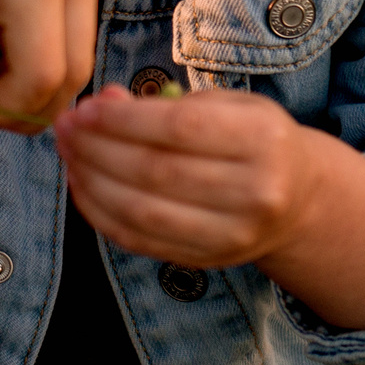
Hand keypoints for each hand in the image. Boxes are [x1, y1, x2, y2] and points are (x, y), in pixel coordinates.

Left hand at [56, 85, 364, 328]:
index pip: (180, 128)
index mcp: (264, 139)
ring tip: (67, 154)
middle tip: (64, 128)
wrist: (300, 201)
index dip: (123, 119)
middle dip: (97, 148)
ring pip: (142, 211)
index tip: (85, 108)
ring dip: (91, 181)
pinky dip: (101, 214)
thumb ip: (167, 103)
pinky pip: (140, 241)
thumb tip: (103, 103)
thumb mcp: (229, 106)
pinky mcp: (207, 261)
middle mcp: (255, 191)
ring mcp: (232, 234)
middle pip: (155, 172)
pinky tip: (82, 186)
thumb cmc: (254, 140)